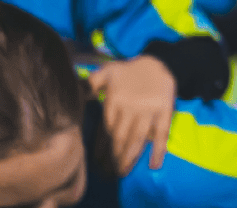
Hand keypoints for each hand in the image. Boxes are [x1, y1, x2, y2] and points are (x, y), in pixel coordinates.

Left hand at [88, 55, 175, 172]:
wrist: (158, 59)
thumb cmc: (129, 70)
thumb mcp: (106, 72)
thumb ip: (89, 84)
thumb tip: (72, 91)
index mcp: (114, 102)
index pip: (105, 130)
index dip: (101, 149)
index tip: (97, 164)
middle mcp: (130, 109)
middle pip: (120, 138)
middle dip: (113, 158)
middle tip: (109, 175)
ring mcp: (148, 110)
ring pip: (138, 139)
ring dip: (130, 157)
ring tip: (123, 172)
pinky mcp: (164, 110)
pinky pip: (162, 133)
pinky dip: (159, 149)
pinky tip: (154, 165)